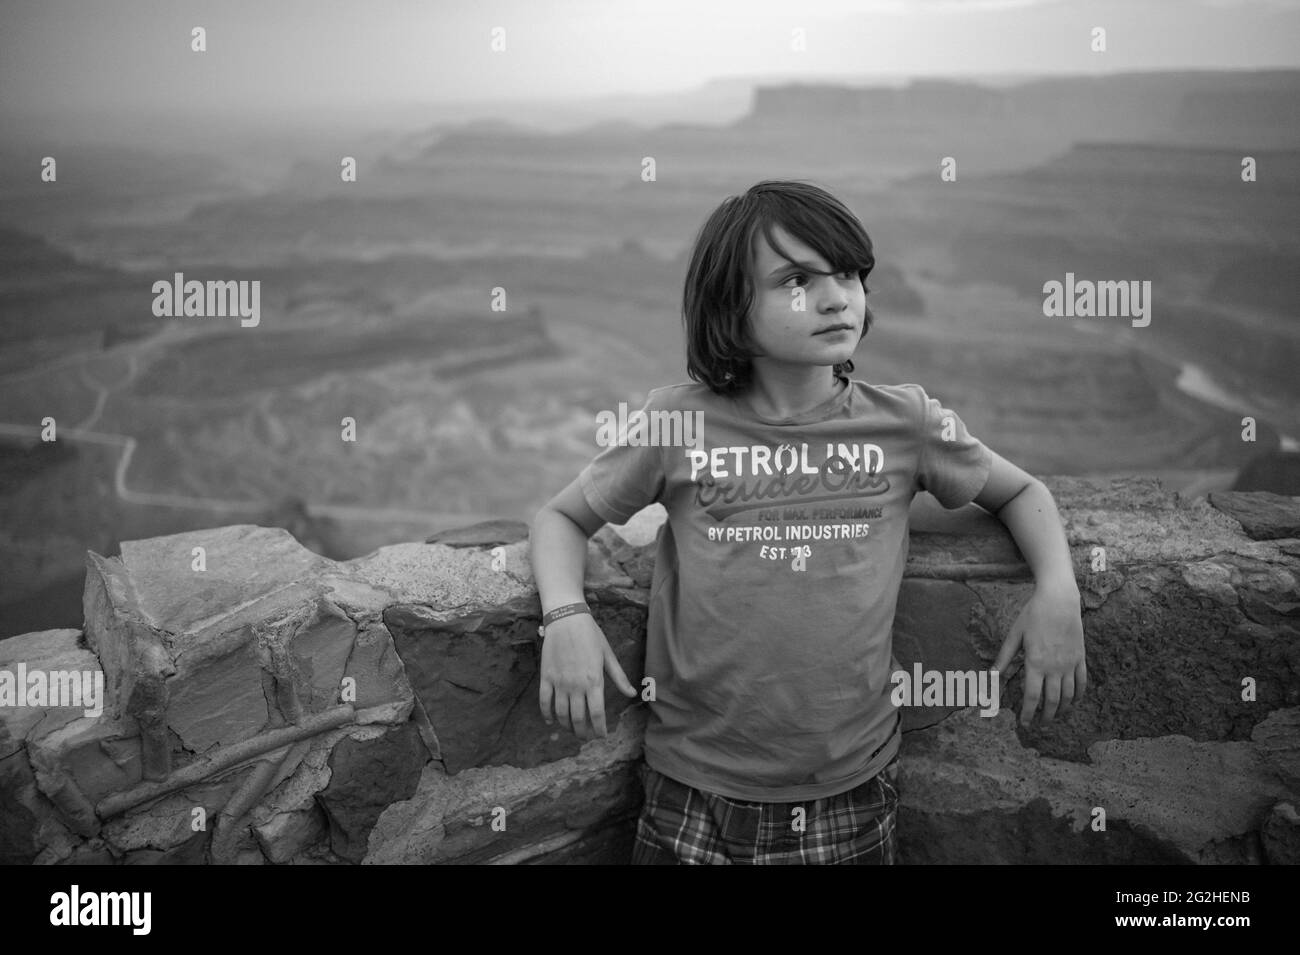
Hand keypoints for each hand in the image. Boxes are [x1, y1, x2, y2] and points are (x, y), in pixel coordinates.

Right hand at [538, 613, 636, 739]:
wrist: (566, 618)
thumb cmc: (591, 635)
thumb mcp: (608, 655)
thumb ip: (619, 677)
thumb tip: (631, 694)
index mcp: (594, 681)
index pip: (597, 714)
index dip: (599, 729)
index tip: (601, 736)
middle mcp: (576, 685)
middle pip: (578, 719)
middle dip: (583, 733)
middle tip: (586, 737)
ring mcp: (559, 682)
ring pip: (561, 713)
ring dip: (566, 726)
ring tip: (572, 729)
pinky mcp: (546, 677)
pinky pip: (544, 701)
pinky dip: (547, 714)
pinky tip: (551, 720)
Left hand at [994, 581, 1086, 725]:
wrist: (1059, 600)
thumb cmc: (1033, 615)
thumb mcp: (1014, 635)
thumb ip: (1004, 658)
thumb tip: (991, 676)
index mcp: (1036, 663)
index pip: (1031, 697)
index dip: (1028, 713)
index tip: (1024, 724)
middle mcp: (1054, 667)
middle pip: (1052, 701)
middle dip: (1046, 717)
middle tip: (1040, 725)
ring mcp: (1070, 664)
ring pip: (1069, 695)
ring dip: (1063, 710)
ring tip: (1055, 717)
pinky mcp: (1080, 658)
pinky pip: (1082, 682)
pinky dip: (1078, 695)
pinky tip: (1074, 701)